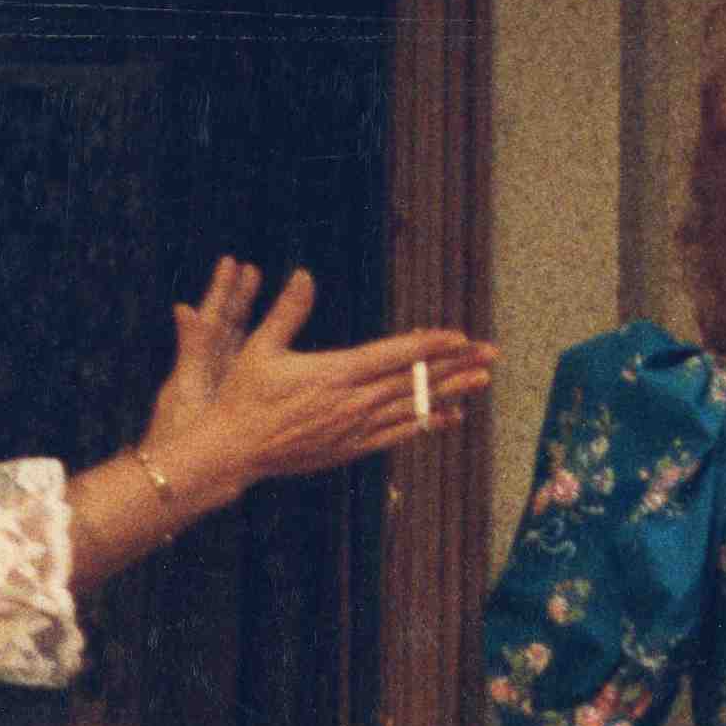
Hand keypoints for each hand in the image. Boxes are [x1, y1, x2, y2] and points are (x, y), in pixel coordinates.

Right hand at [148, 266, 497, 505]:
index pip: (393, 355)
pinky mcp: (353, 447)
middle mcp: (353, 402)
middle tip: (491, 354)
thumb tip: (303, 274)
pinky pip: (399, 434)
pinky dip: (426, 423)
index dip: (429, 344)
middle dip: (456, 365)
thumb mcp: (259, 347)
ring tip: (483, 380)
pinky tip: (451, 416)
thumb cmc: (243, 396)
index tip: (459, 335)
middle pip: (414, 380)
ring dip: (451, 392)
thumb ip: (287, 311)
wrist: (234, 451)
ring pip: (414, 407)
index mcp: (334, 373)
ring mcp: (356, 428)